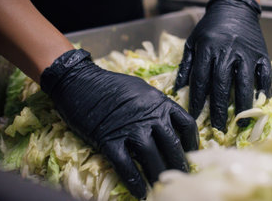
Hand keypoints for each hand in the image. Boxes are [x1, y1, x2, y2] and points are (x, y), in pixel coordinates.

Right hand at [40, 49, 197, 198]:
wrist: (79, 81)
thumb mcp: (142, 89)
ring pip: (151, 157)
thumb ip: (156, 106)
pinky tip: (140, 193)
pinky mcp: (108, 140)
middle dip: (178, 164)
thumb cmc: (111, 85)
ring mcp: (129, 128)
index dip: (192, 142)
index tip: (192, 154)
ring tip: (162, 186)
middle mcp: (148, 116)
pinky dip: (133, 182)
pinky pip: (125, 165)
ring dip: (158, 174)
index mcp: (159, 102)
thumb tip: (168, 124)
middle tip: (181, 176)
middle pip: (171, 145)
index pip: (186, 124)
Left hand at [175, 0, 271, 130]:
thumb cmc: (211, 27)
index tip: (196, 117)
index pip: (201, 79)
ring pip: (245, 82)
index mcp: (207, 49)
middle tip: (219, 128)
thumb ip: (186, 65)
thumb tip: (177, 90)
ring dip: (243, 104)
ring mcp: (246, 53)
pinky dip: (265, 89)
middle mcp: (227, 52)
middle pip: (222, 85)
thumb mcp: (193, 42)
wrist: (235, 7)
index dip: (198, 100)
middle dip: (219, 109)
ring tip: (242, 123)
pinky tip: (262, 103)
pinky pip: (265, 74)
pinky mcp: (262, 53)